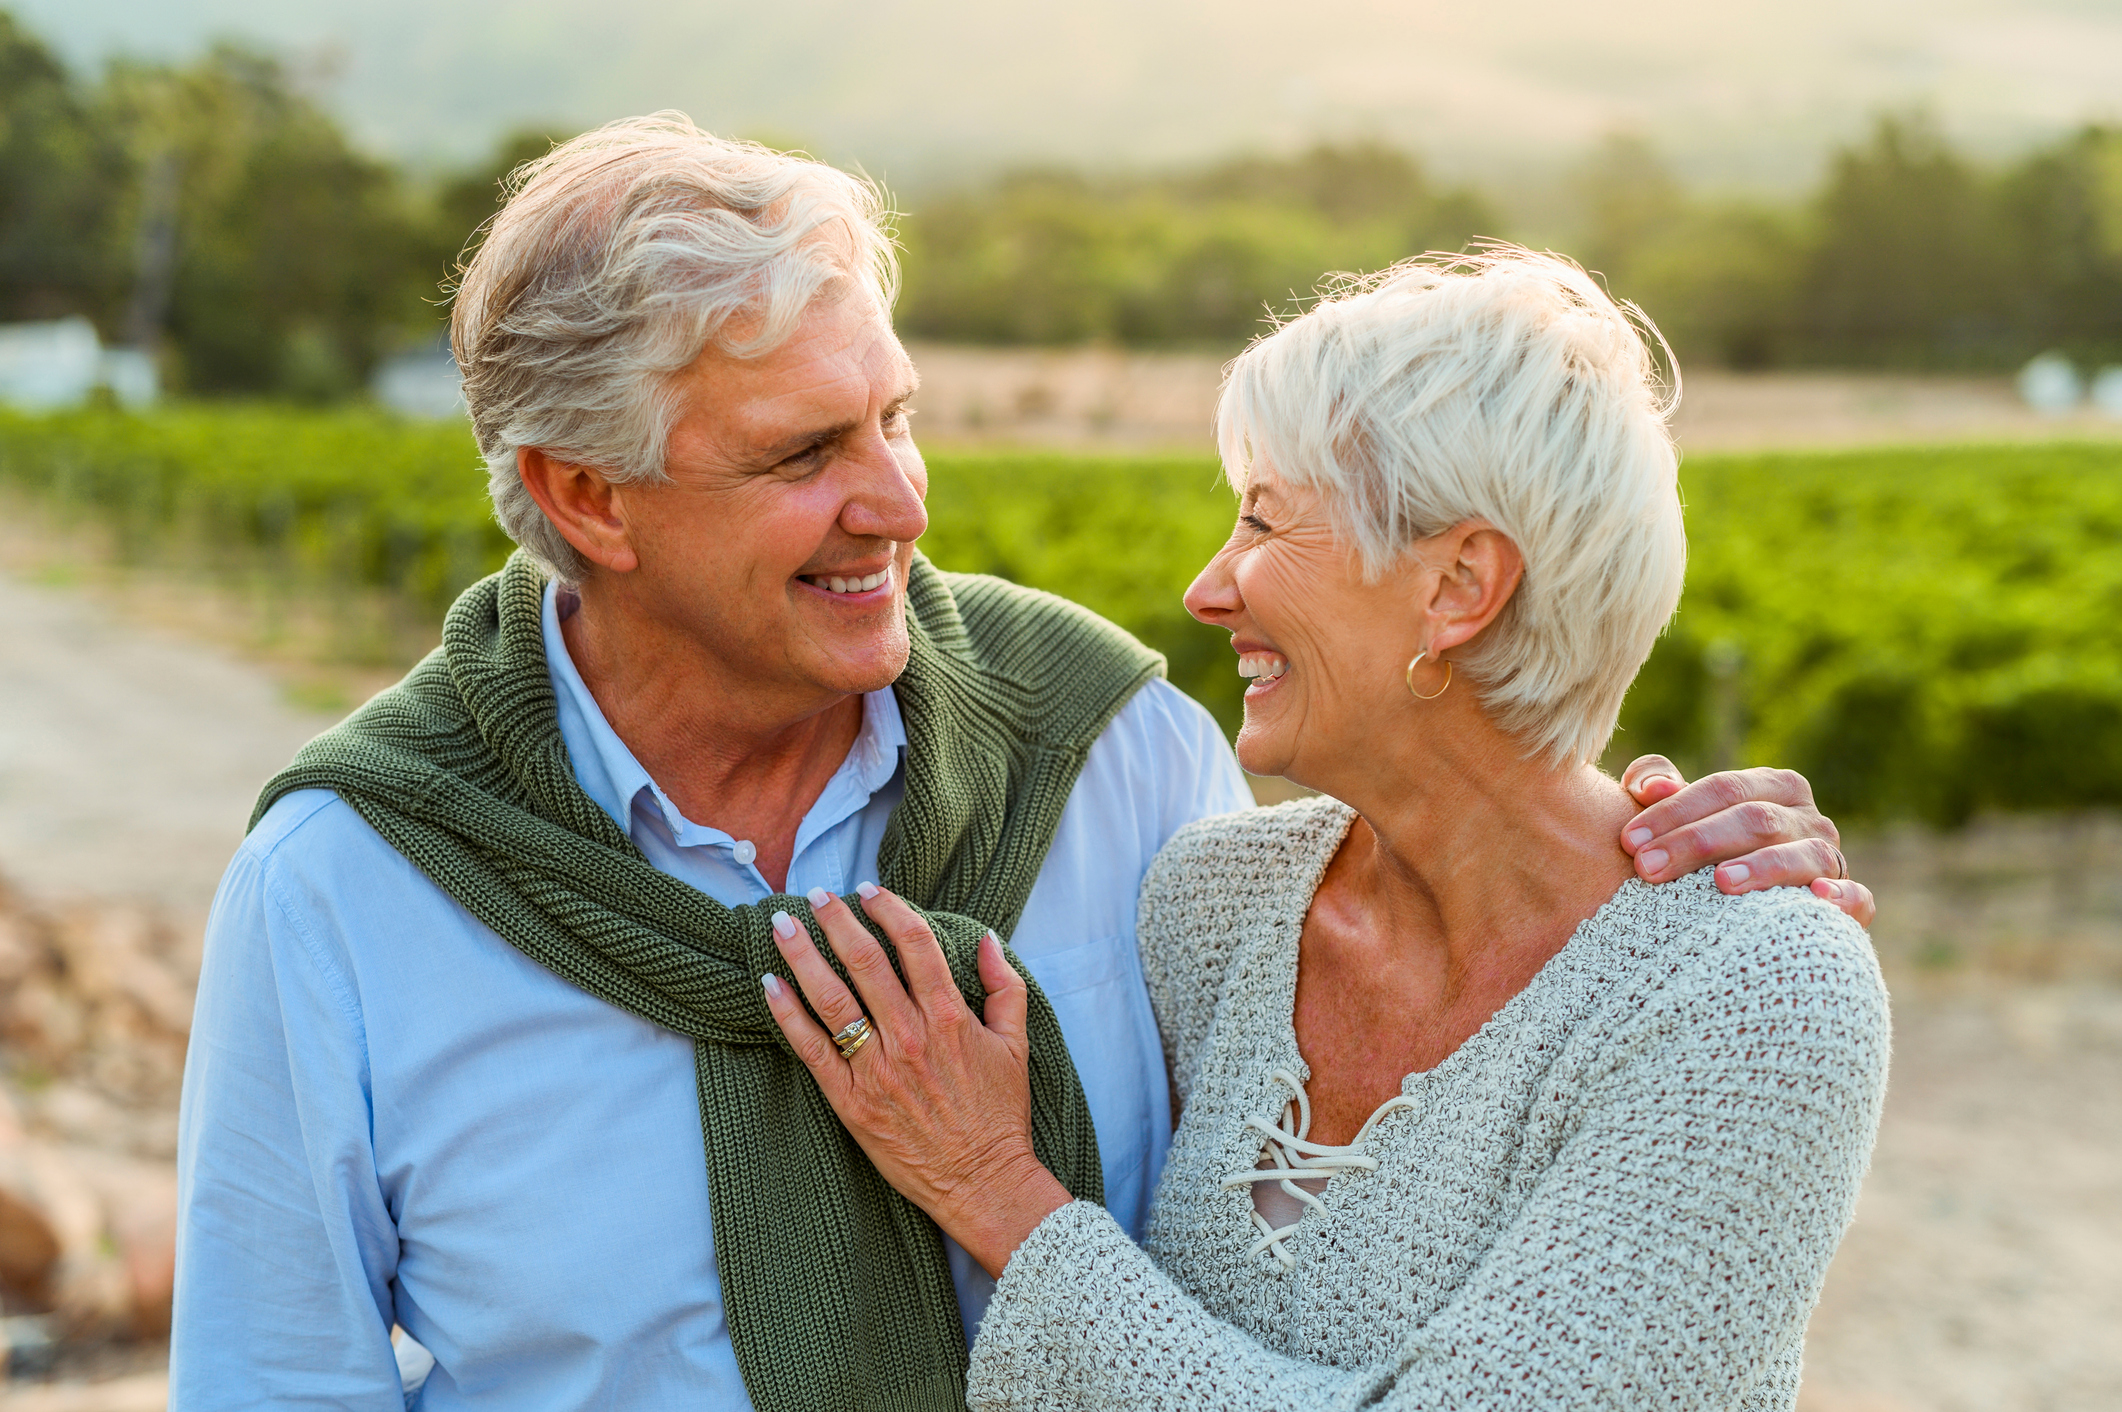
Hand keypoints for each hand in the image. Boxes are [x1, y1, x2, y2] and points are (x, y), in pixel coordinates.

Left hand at [759, 884, 1071, 1279]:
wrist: (982, 1181)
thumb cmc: (999, 1115)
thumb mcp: (1015, 1045)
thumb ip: (1004, 987)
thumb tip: (986, 940)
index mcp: (950, 1018)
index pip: (914, 945)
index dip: (889, 909)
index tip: (869, 890)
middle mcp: (910, 1037)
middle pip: (866, 962)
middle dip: (838, 921)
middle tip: (816, 895)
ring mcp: (877, 1069)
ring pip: (833, 999)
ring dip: (804, 956)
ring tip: (782, 925)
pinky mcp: (851, 1101)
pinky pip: (812, 1049)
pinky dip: (788, 1014)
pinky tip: (769, 984)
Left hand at [1618, 757, 1875, 926]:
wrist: (1742, 907)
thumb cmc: (1702, 850)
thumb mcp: (1678, 814)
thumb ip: (1656, 786)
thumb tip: (1649, 787)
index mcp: (1774, 787)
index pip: (1724, 788)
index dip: (1674, 811)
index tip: (1629, 840)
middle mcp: (1809, 818)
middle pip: (1756, 820)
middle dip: (1697, 842)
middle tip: (1647, 869)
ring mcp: (1830, 860)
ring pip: (1805, 854)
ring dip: (1764, 867)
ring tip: (1720, 882)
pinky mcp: (1849, 903)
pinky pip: (1858, 898)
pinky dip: (1842, 898)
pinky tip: (1816, 899)